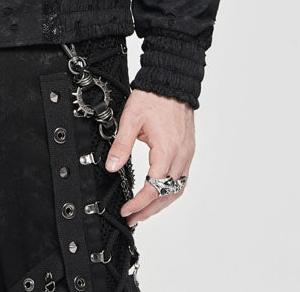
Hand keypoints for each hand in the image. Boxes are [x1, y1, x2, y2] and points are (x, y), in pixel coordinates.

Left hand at [104, 88, 194, 225]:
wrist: (172, 82)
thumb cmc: (154, 96)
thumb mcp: (131, 118)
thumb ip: (121, 145)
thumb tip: (112, 167)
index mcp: (166, 150)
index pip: (154, 188)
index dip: (139, 203)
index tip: (127, 210)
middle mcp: (180, 155)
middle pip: (167, 194)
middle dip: (149, 210)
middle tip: (132, 218)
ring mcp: (187, 154)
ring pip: (177, 189)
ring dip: (161, 204)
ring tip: (144, 211)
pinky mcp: (188, 150)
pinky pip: (182, 178)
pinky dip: (170, 191)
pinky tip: (159, 193)